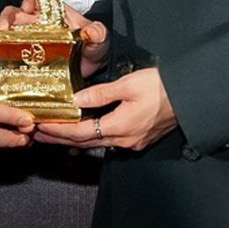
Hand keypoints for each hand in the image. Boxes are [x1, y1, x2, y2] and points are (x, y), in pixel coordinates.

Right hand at [0, 0, 109, 79]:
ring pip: (10, 32)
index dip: (29, 0)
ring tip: (0, 40)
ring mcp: (32, 41)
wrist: (91, 70)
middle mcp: (40, 24)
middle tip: (3, 26)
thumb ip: (97, 32)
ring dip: (3, 34)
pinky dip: (6, 54)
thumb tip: (90, 31)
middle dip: (6, 17)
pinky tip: (6, 58)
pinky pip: (12, 53)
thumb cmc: (92, 47)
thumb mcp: (100, 38)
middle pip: (17, 14)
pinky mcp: (28, 57)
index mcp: (55, 14)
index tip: (27, 8)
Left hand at [34, 69, 176, 152]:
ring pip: (96, 143)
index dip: (58, 130)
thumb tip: (77, 99)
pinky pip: (108, 141)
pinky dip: (91, 137)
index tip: (40, 127)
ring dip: (74, 139)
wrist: (190, 98)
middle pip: (84, 142)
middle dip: (60, 138)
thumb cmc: (161, 88)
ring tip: (55, 134)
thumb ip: (101, 93)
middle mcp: (124, 140)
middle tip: (38, 134)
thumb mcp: (129, 84)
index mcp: (119, 127)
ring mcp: (132, 142)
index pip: (80, 133)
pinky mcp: (139, 138)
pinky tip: (84, 134)